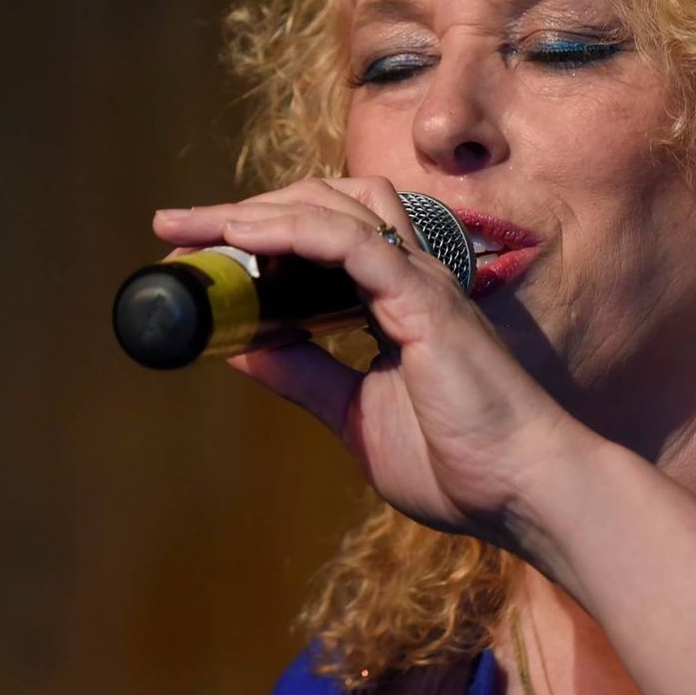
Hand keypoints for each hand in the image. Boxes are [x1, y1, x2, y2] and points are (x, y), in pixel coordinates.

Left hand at [152, 176, 590, 544]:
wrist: (521, 490)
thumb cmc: (458, 461)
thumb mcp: (354, 415)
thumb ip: (306, 374)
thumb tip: (242, 345)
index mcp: (391, 300)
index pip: (316, 237)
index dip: (253, 234)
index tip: (191, 251)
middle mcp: (406, 276)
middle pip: (318, 205)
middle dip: (241, 210)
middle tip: (175, 228)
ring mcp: (417, 282)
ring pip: (332, 208)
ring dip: (257, 210)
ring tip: (199, 226)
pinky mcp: (424, 300)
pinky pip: (352, 243)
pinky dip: (294, 231)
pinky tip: (246, 237)